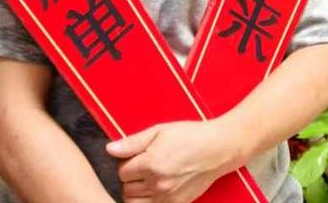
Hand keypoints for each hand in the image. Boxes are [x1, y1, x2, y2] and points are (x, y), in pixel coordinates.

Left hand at [106, 120, 236, 202]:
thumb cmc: (190, 135)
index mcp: (151, 163)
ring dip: (136, 191)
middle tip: (141, 166)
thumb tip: (110, 149)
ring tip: (147, 178)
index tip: (135, 156)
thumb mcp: (160, 130)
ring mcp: (167, 196)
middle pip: (126, 189)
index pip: (122, 172)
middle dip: (130, 177)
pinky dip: (148, 200)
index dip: (126, 162)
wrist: (218, 149)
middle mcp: (157, 183)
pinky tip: (156, 187)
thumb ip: (133, 142)